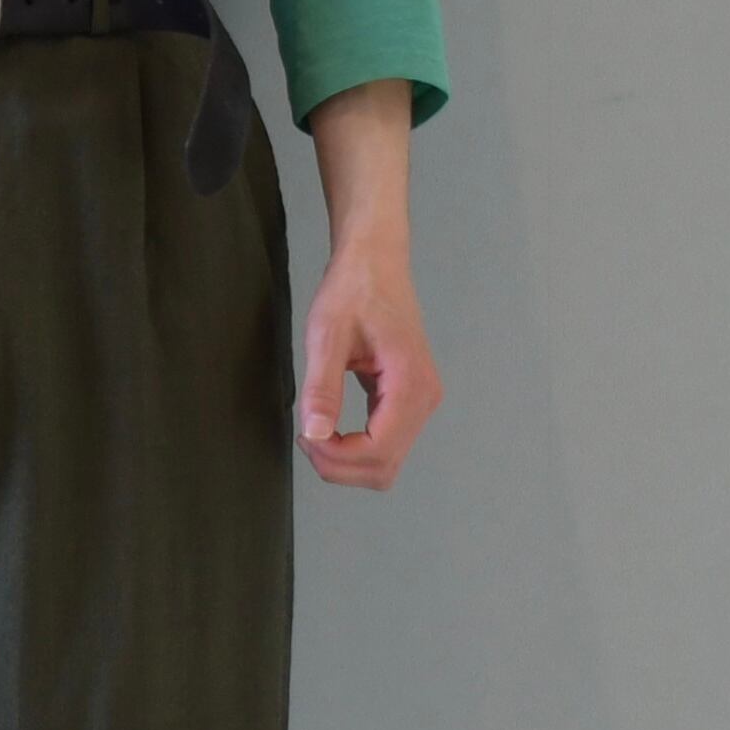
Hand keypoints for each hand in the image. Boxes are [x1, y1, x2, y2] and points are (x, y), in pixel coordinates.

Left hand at [295, 237, 440, 489]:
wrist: (375, 262)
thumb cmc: (353, 290)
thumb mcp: (326, 335)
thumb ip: (322, 387)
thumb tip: (314, 434)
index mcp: (410, 383)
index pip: (378, 451)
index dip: (337, 457)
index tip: (305, 436)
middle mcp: (425, 399)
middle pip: (383, 468)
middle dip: (339, 464)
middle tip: (305, 435)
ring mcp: (421, 402)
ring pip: (385, 464)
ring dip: (346, 461)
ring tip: (315, 430)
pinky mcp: (409, 401)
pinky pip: (385, 446)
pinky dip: (354, 449)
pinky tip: (329, 426)